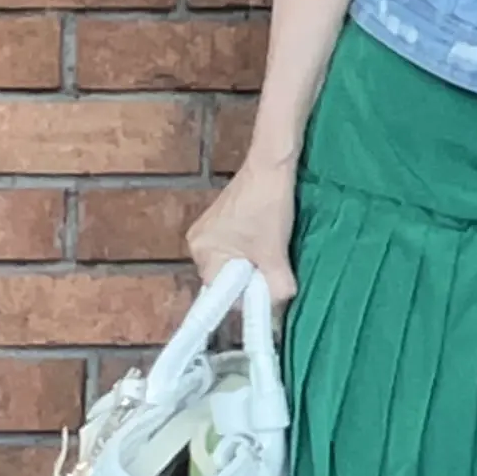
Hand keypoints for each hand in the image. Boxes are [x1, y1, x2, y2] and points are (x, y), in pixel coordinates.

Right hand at [187, 153, 297, 307]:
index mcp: (203, 252)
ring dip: (252, 266)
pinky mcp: (219, 222)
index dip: (244, 299)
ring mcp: (207, 231)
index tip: (265, 297)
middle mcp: (197, 244)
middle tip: (272, 270)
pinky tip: (266, 241)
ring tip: (271, 252)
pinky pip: (233, 250)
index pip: (220, 295)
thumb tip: (279, 311)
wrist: (272, 164)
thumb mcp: (275, 253)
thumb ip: (277, 288)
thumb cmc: (269, 206)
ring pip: (231, 265)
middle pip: (225, 281)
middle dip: (250, 281)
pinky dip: (250, 252)